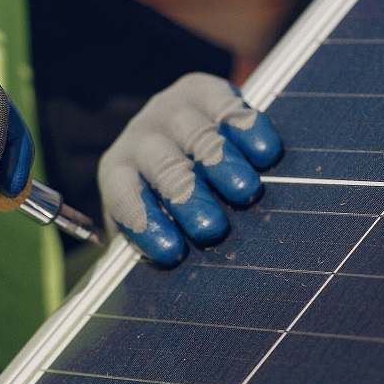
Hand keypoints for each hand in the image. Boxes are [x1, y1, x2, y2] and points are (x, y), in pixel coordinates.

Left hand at [97, 72, 281, 265]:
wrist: (176, 134)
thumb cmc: (167, 200)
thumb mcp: (153, 224)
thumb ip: (157, 247)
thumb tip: (165, 294)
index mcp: (117, 174)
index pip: (124, 198)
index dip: (146, 224)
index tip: (172, 252)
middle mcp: (141, 138)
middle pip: (164, 168)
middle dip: (186, 198)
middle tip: (210, 228)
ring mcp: (171, 110)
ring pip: (197, 136)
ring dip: (220, 164)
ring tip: (245, 191)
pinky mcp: (203, 89)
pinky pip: (225, 106)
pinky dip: (247, 128)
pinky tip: (265, 152)